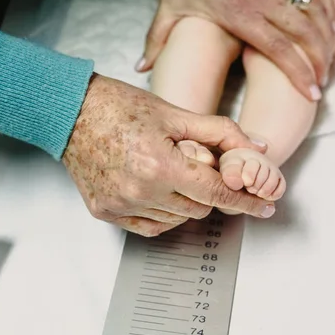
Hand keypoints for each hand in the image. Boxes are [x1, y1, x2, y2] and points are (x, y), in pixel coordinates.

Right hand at [62, 73, 275, 236]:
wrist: (70, 112)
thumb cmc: (122, 107)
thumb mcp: (177, 114)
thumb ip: (222, 133)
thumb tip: (258, 148)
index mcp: (161, 165)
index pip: (217, 193)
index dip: (245, 201)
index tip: (264, 208)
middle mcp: (140, 192)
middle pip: (200, 209)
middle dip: (209, 191)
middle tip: (196, 167)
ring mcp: (121, 206)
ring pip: (178, 219)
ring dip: (185, 201)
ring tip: (168, 171)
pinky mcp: (106, 213)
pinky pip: (152, 227)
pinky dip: (164, 213)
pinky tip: (157, 189)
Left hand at [137, 0, 334, 101]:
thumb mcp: (171, 5)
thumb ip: (158, 39)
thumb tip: (141, 68)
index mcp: (242, 16)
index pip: (279, 51)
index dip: (299, 74)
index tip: (313, 93)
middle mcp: (265, 0)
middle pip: (304, 35)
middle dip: (319, 61)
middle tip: (323, 81)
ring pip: (315, 13)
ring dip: (327, 38)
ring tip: (329, 58)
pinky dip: (328, 10)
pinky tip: (334, 25)